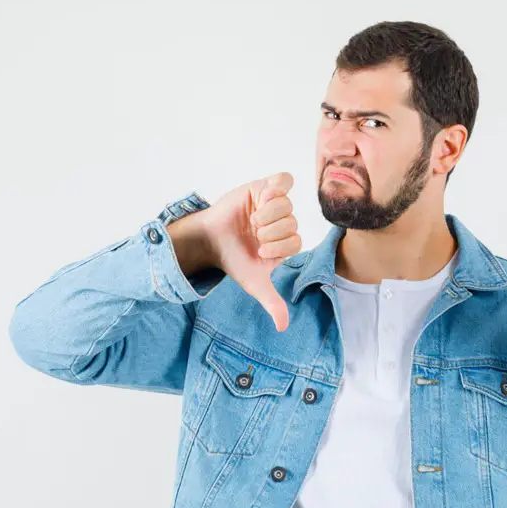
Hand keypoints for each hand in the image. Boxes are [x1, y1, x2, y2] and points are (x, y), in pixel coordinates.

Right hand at [197, 173, 301, 331]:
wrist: (209, 240)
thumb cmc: (233, 260)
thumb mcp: (254, 283)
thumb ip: (272, 302)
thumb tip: (283, 327)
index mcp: (287, 243)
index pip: (297, 240)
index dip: (278, 246)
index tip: (260, 250)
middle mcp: (284, 223)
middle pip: (292, 222)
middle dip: (269, 232)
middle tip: (253, 234)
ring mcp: (275, 204)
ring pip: (287, 204)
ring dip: (267, 215)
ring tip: (252, 221)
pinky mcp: (265, 187)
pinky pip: (284, 180)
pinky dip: (276, 189)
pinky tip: (262, 199)